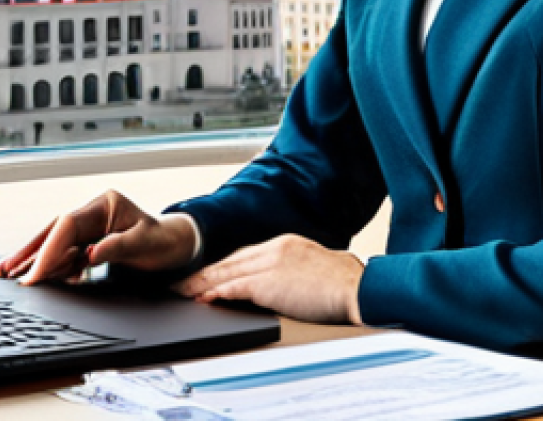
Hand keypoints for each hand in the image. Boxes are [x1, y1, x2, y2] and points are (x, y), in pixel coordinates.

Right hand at [0, 189, 197, 284]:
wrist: (176, 245)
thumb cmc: (163, 241)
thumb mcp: (145, 244)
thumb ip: (117, 247)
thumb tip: (90, 254)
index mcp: (106, 205)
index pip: (68, 225)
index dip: (49, 249)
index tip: (34, 274)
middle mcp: (94, 211)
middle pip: (55, 230)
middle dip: (30, 251)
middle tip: (5, 271)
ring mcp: (91, 225)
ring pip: (56, 241)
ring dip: (34, 258)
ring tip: (9, 274)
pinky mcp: (90, 239)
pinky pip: (65, 251)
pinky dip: (50, 264)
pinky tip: (36, 275)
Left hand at [173, 234, 364, 325]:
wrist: (357, 287)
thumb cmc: (346, 283)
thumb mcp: (317, 266)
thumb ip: (296, 270)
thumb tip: (287, 284)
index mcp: (286, 243)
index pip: (246, 255)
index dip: (225, 266)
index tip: (210, 273)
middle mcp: (275, 247)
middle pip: (232, 260)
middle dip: (207, 272)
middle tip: (185, 281)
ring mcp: (271, 263)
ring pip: (228, 272)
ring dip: (203, 283)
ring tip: (184, 291)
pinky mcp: (270, 281)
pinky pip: (236, 287)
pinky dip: (217, 293)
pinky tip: (204, 298)